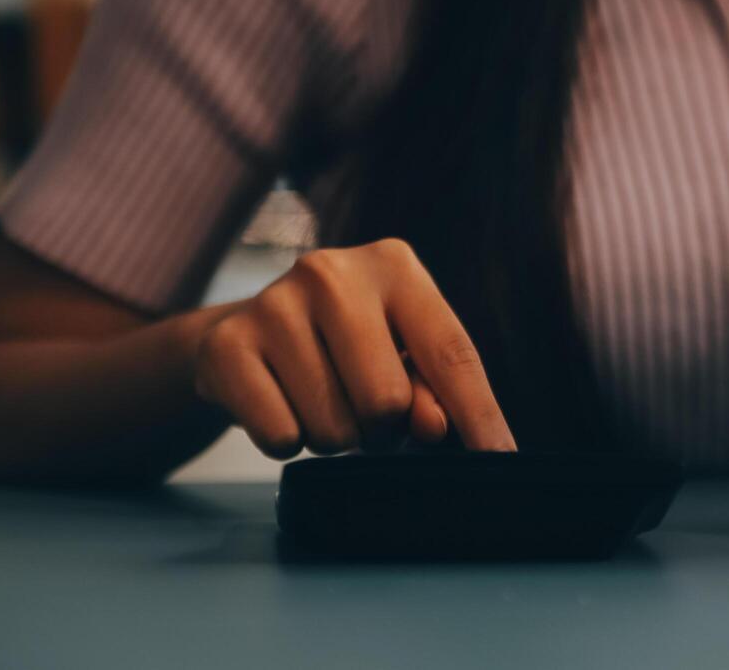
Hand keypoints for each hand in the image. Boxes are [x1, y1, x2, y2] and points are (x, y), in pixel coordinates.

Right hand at [189, 238, 516, 458]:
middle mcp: (332, 272)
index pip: (451, 353)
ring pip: (333, 427)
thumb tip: (434, 428)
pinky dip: (288, 441)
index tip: (501, 462)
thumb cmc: (347, 347)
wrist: (244, 333)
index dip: (479, 415)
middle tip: (368, 415)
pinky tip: (282, 404)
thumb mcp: (402, 355)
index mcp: (394, 265)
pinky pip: (281, 437)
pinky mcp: (226, 346)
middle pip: (388, 400)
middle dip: (385, 430)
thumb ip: (432, 391)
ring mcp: (273, 304)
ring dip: (336, 437)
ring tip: (323, 402)